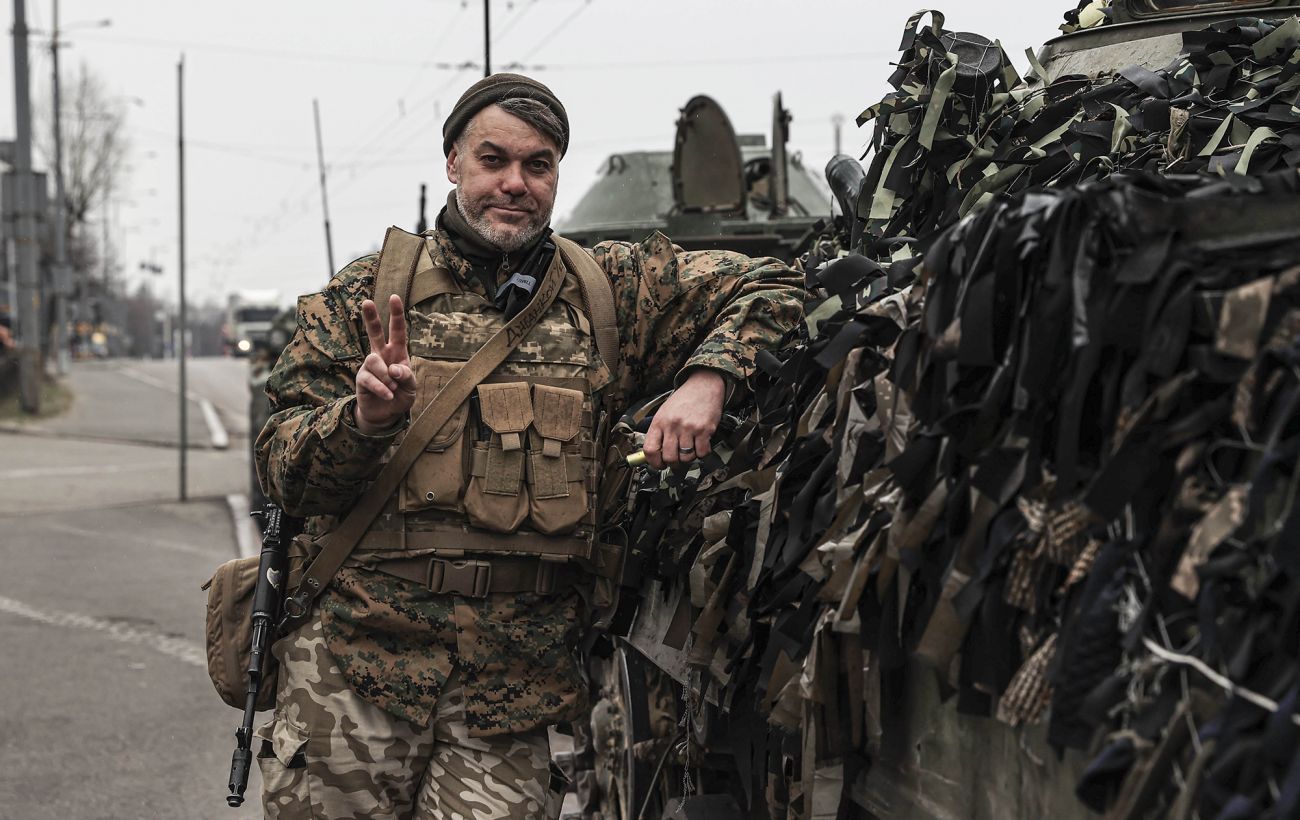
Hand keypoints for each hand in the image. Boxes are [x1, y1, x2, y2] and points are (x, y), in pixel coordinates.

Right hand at [354, 294, 416, 434]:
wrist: (386, 414)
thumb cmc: (400, 396)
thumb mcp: (411, 387)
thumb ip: (406, 376)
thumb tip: (393, 368)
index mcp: (397, 353)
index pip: (398, 331)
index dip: (397, 315)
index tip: (394, 297)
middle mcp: (382, 355)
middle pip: (375, 333)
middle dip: (371, 318)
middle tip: (366, 301)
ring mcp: (370, 366)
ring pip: (373, 360)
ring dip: (386, 376)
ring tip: (392, 389)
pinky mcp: (362, 378)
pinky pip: (369, 378)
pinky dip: (381, 388)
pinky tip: (388, 395)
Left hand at [643, 369, 725, 469]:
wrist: (703, 386)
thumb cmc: (683, 401)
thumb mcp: (665, 413)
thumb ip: (659, 432)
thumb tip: (655, 455)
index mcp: (659, 422)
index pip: (650, 450)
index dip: (654, 463)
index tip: (660, 465)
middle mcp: (673, 425)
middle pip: (669, 457)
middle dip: (674, 464)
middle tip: (678, 461)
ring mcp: (689, 428)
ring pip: (686, 458)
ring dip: (689, 458)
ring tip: (690, 450)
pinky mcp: (705, 429)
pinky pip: (702, 452)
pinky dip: (702, 453)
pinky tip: (701, 445)